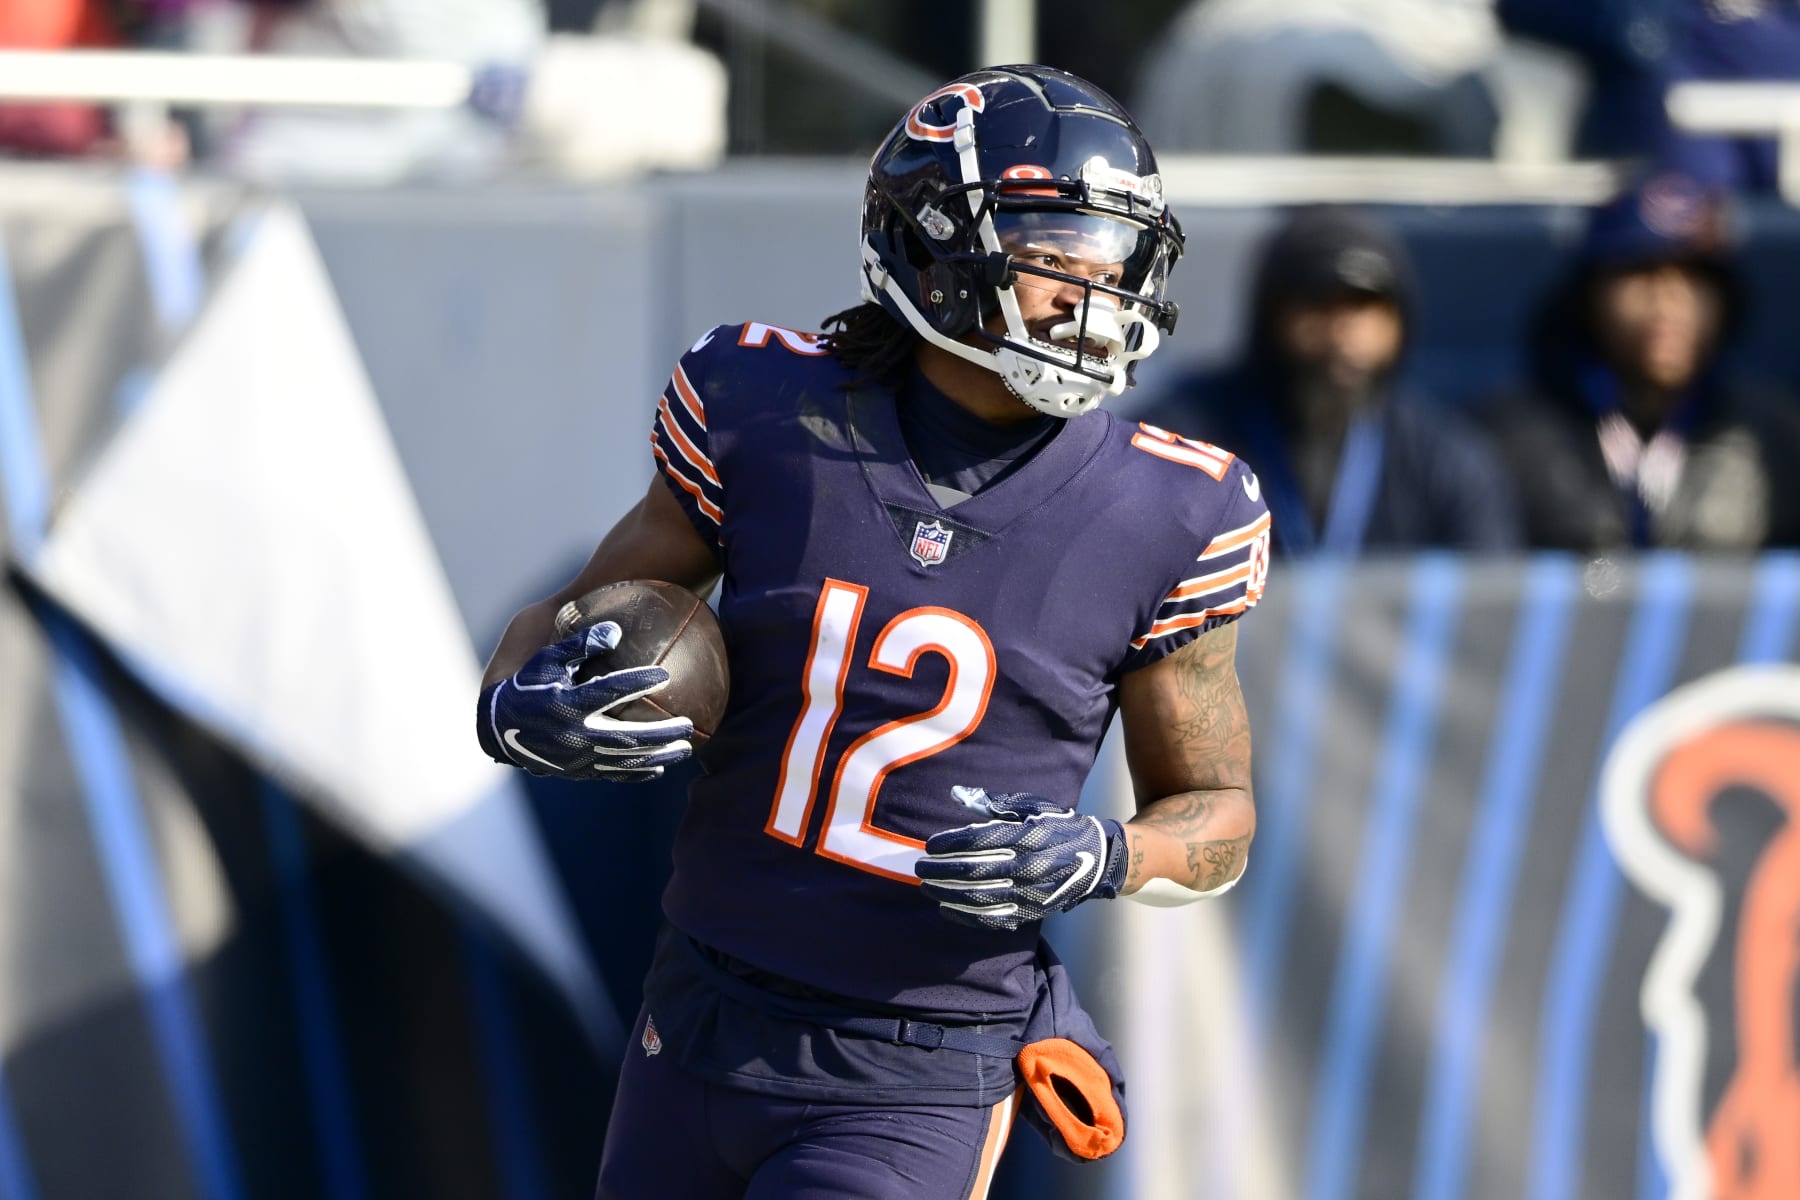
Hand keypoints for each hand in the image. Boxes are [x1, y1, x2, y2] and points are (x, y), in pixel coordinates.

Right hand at [478, 622, 693, 781]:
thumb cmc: (528, 686)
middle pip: (627, 737)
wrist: (499, 729)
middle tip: (688, 724)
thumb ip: (579, 645)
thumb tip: (615, 630)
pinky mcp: (577, 771)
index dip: (638, 683)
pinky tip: (659, 769)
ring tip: (685, 749)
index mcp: (568, 704)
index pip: (609, 692)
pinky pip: (612, 774)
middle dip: (661, 733)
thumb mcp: (547, 660)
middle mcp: (575, 735)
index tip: (665, 676)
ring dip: (658, 756)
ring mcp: (577, 758)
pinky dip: (636, 773)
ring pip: (624, 761)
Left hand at [916, 787, 1127, 930]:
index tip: (929, 845)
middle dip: (941, 869)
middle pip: (974, 870)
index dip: (950, 844)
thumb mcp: (1033, 807)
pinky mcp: (1032, 913)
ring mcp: (1031, 893)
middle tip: (919, 867)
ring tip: (927, 886)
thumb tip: (958, 796)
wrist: (1098, 859)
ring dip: (948, 893)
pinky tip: (947, 908)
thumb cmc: (1060, 826)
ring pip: (980, 897)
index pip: (979, 841)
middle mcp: (1030, 866)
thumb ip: (995, 804)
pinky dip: (966, 916)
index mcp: (1028, 836)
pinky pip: (994, 919)